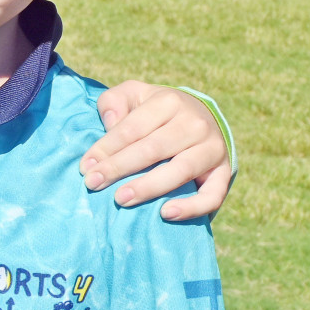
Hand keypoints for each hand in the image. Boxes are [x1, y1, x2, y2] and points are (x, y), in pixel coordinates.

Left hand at [83, 82, 232, 221]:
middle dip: (119, 168)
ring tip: (121, 199)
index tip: (86, 167)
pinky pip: (212, 194)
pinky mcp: (224, 172)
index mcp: (169, 102)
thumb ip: (115, 101)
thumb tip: (109, 122)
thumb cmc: (155, 112)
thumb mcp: (134, 95)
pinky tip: (166, 213)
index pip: (132, 128)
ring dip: (149, 187)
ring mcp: (212, 148)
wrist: (202, 119)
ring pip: (180, 171)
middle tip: (93, 184)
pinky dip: (192, 207)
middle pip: (153, 149)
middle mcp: (195, 124)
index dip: (106, 148)